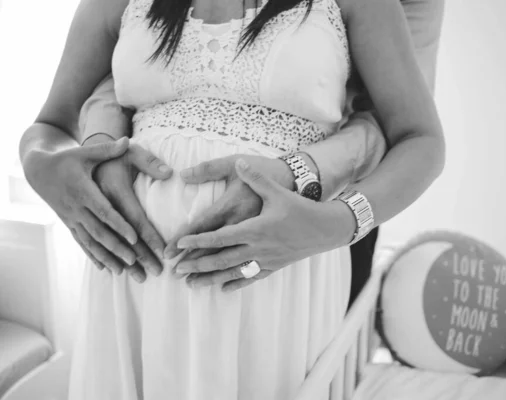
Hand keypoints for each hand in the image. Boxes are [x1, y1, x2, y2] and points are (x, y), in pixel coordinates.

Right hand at [23, 137, 137, 274]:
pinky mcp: (70, 224)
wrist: (39, 170)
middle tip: (136, 260)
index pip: (105, 212)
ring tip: (125, 271)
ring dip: (107, 257)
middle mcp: (77, 208)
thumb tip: (127, 140)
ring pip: (91, 242)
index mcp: (84, 191)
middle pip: (100, 232)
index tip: (135, 237)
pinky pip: (82, 243)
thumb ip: (107, 149)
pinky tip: (106, 269)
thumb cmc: (68, 159)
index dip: (119, 225)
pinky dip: (94, 256)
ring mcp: (72, 218)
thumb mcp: (85, 152)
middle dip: (117, 247)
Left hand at [173, 159, 355, 291]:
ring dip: (210, 278)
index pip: (219, 235)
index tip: (179, 245)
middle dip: (197, 265)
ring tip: (191, 284)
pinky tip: (223, 289)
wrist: (325, 228)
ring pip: (232, 272)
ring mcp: (265, 259)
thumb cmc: (299, 207)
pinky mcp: (274, 266)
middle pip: (221, 259)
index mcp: (253, 226)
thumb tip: (239, 164)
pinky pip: (251, 277)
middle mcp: (257, 246)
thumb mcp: (276, 190)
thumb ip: (254, 177)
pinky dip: (236, 283)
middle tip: (176, 270)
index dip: (197, 240)